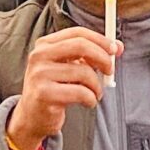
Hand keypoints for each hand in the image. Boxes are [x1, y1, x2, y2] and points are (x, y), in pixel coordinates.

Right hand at [3, 25, 117, 149]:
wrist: (32, 116)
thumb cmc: (55, 89)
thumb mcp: (69, 67)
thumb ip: (90, 55)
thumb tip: (117, 46)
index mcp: (45, 44)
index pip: (77, 33)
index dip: (100, 39)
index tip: (115, 49)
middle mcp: (39, 56)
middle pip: (81, 46)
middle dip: (102, 58)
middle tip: (110, 71)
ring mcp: (40, 74)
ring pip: (84, 72)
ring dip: (97, 86)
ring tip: (95, 94)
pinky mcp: (44, 94)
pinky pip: (80, 92)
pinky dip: (91, 99)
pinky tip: (88, 102)